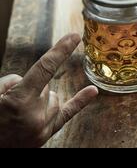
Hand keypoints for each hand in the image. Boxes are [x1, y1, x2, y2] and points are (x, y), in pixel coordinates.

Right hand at [0, 33, 97, 147]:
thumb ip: (9, 83)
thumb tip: (26, 80)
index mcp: (19, 102)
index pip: (45, 68)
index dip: (61, 50)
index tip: (74, 37)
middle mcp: (36, 115)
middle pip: (45, 86)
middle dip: (28, 88)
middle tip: (7, 103)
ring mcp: (43, 128)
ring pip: (52, 97)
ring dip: (39, 98)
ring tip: (16, 113)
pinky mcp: (45, 136)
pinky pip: (67, 114)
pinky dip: (79, 102)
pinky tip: (92, 91)